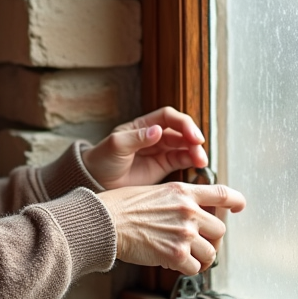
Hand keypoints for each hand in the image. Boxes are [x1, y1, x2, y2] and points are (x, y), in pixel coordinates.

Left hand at [82, 106, 207, 189]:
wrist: (96, 181)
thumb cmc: (102, 159)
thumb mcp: (116, 146)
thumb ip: (137, 138)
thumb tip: (158, 130)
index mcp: (143, 125)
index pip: (168, 117)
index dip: (183, 123)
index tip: (192, 135)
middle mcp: (154, 136)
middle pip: (181, 131)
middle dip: (193, 137)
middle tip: (199, 147)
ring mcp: (160, 151)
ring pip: (184, 146)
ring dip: (195, 150)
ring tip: (201, 161)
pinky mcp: (163, 167)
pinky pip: (182, 160)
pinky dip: (192, 161)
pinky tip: (197, 165)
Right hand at [96, 182, 245, 274]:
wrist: (105, 222)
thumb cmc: (120, 207)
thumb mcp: (153, 191)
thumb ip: (175, 199)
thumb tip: (188, 211)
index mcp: (183, 191)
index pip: (222, 193)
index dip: (236, 201)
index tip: (239, 207)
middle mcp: (188, 210)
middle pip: (220, 230)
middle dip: (211, 240)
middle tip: (199, 245)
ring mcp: (184, 232)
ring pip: (210, 252)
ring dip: (200, 258)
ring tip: (186, 258)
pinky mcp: (176, 254)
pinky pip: (194, 268)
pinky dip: (186, 269)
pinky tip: (173, 264)